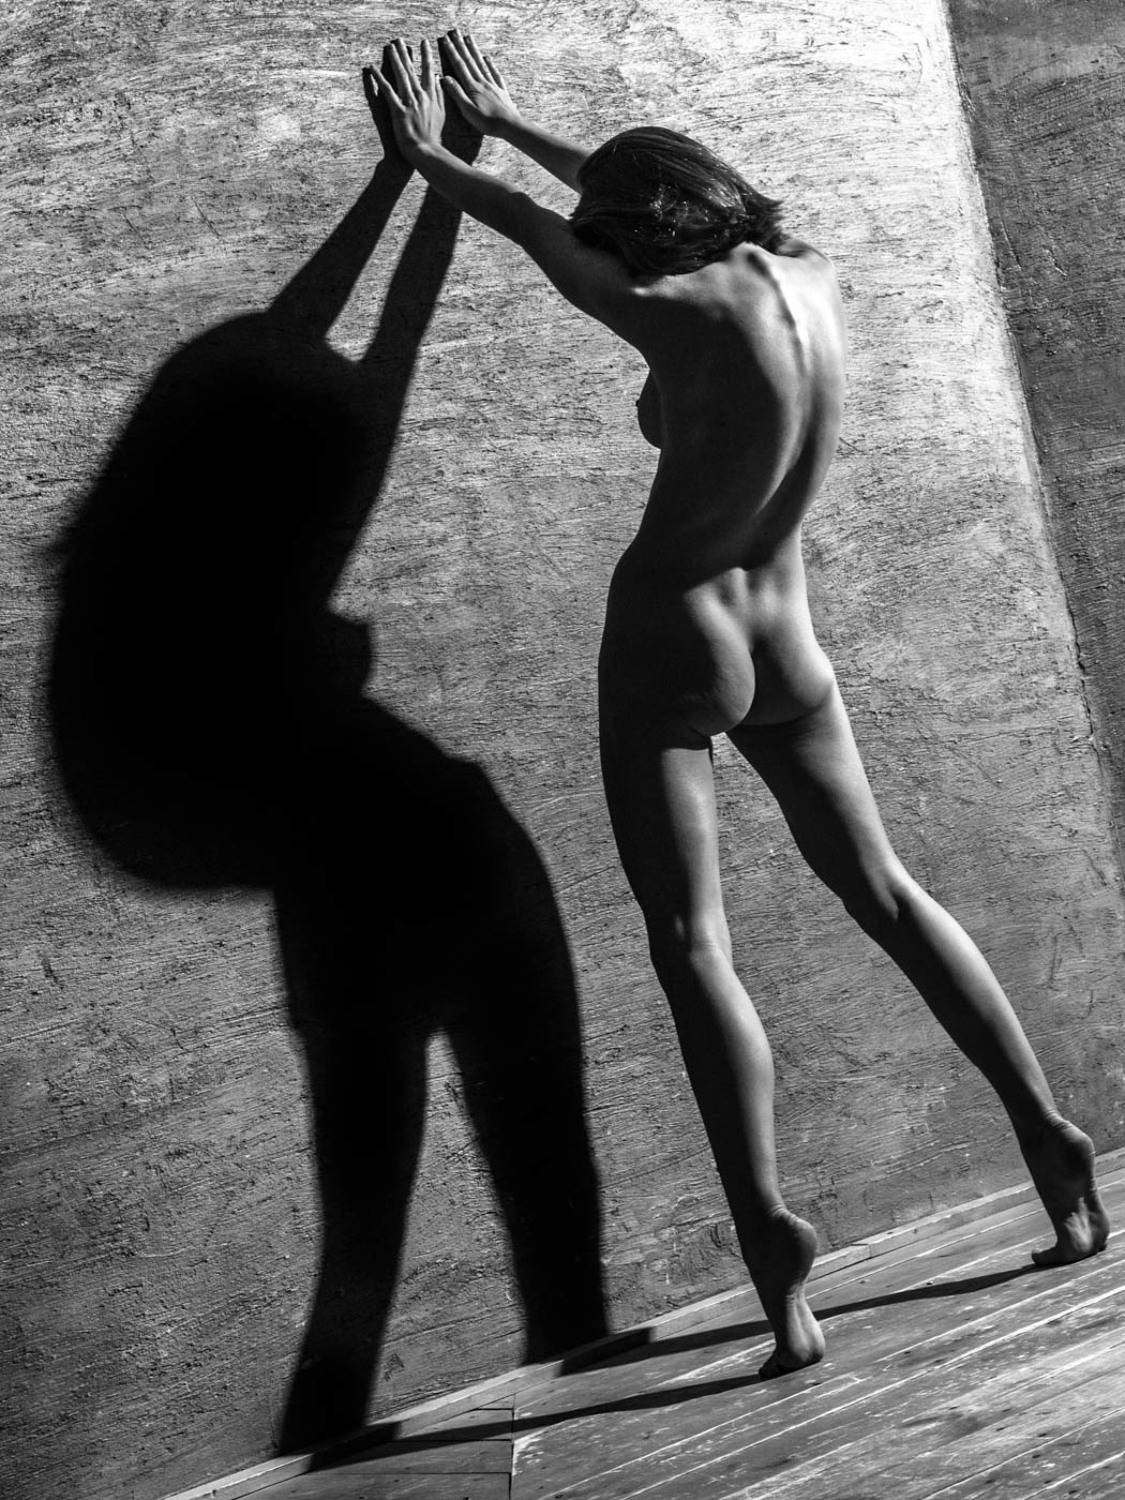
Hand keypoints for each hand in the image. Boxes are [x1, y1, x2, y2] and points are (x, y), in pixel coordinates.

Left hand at [367, 38, 444, 160]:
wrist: (427, 152)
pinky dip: (379, 78)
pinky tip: (372, 68)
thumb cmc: (433, 137)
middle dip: (405, 53)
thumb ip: (440, 96)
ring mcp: (409, 103)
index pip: (428, 72)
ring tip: (389, 47)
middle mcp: (420, 96)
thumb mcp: (442, 115)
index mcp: (431, 97)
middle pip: (412, 70)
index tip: (423, 43)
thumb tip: (438, 79)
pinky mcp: (398, 111)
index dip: (426, 56)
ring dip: (394, 60)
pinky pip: (387, 91)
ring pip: (401, 76)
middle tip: (399, 40)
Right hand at [440, 29, 519, 136]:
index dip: (452, 52)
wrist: (510, 126)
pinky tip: (487, 58)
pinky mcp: (501, 91)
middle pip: (470, 60)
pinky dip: (490, 64)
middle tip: (455, 31)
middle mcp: (483, 82)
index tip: (446, 39)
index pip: (460, 65)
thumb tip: (445, 78)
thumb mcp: (468, 110)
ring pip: (481, 63)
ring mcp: (493, 85)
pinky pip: (494, 74)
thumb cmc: (488, 122)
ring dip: (474, 50)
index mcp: (473, 87)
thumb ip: (457, 93)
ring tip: (468, 37)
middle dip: (461, 45)